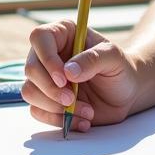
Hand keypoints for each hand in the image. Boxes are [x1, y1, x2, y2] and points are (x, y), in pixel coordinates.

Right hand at [22, 21, 139, 130]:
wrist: (125, 94)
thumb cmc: (120, 69)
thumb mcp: (113, 58)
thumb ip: (93, 59)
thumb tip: (68, 71)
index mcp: (62, 34)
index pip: (40, 38)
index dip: (47, 58)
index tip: (64, 79)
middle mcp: (48, 54)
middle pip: (31, 68)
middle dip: (51, 89)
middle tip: (71, 99)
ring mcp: (44, 78)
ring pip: (30, 91)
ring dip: (55, 107)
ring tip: (86, 111)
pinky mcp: (46, 100)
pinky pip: (37, 111)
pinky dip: (58, 120)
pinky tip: (81, 120)